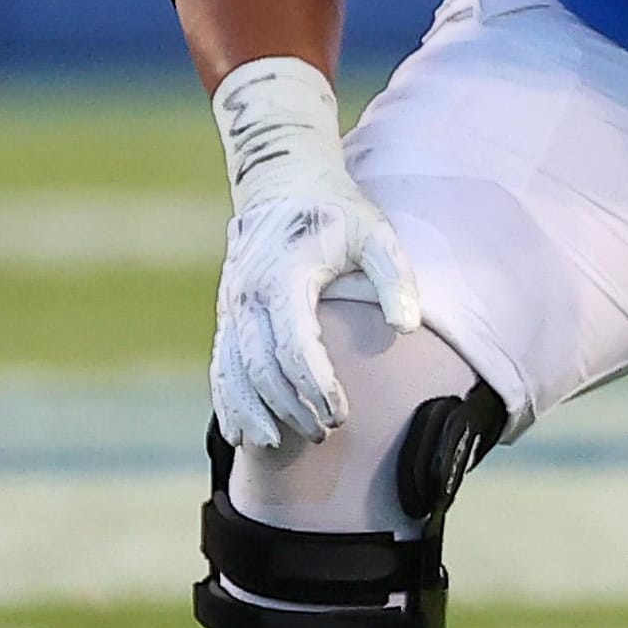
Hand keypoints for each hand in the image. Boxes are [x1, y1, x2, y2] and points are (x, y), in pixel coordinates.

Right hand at [208, 58, 422, 448]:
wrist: (284, 183)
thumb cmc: (339, 213)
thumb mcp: (376, 234)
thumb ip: (395, 279)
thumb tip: (406, 328)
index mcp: (283, 277)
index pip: (293, 345)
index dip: (316, 386)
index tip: (342, 414)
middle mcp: (248, 295)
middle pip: (261, 367)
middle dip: (291, 407)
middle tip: (326, 433)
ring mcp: (232, 306)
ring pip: (233, 372)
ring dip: (254, 413)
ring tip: (281, 444)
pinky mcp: (228, 315)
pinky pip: (220, 365)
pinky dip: (228, 402)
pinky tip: (243, 434)